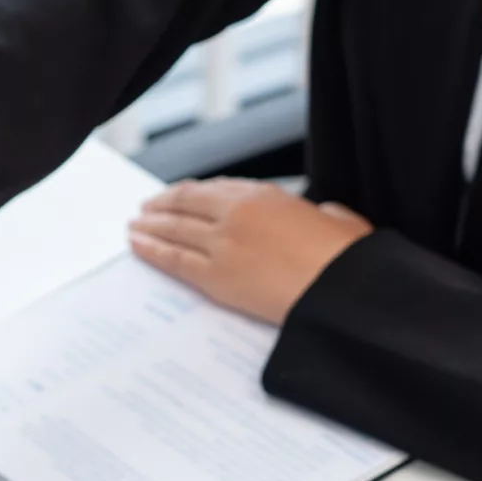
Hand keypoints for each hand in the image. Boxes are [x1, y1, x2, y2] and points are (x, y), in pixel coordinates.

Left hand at [129, 179, 373, 324]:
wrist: (341, 291)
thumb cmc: (348, 260)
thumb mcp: (341, 222)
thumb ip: (323, 215)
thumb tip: (324, 216)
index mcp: (266, 197)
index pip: (217, 189)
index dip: (192, 193)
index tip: (179, 195)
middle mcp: (237, 214)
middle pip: (188, 204)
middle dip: (163, 205)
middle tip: (146, 209)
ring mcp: (222, 244)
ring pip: (175, 229)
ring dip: (150, 226)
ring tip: (133, 227)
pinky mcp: (215, 277)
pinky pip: (173, 259)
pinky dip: (151, 250)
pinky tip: (136, 245)